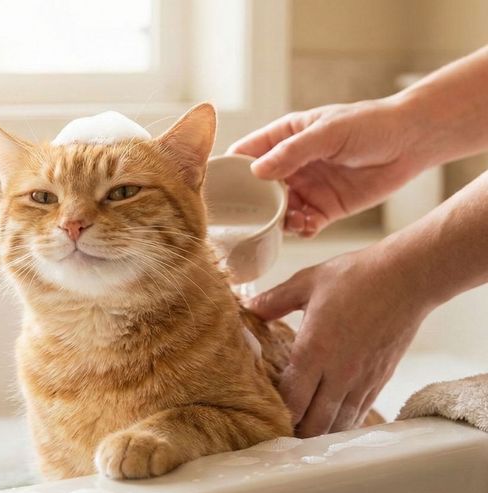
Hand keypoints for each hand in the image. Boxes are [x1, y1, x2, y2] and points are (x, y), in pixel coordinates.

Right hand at [228, 98, 427, 236]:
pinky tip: (309, 226)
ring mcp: (306, 189)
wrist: (411, 142)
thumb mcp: (328, 133)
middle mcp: (290, 166)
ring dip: (279, 220)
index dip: (231, 171)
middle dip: (254, 205)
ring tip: (292, 219)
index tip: (220, 190)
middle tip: (252, 218)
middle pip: (258, 190)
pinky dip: (301, 229)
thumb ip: (292, 152)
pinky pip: (303, 225)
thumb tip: (256, 172)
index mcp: (284, 138)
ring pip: (278, 212)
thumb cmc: (369, 125)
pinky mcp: (324, 209)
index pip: (246, 155)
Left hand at [246, 244, 430, 435]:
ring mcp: (362, 380)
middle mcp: (338, 373)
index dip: (277, 414)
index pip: (291, 401)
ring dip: (320, 433)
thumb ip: (275, 300)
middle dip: (296, 432)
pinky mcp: (380, 380)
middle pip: (314, 424)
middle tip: (280, 429)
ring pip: (338, 426)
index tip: (265, 414)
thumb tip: (249, 307)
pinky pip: (359, 414)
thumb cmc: (357, 276)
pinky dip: (343, 423)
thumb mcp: (308, 282)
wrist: (407, 277)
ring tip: (302, 431)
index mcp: (314, 350)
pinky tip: (332, 421)